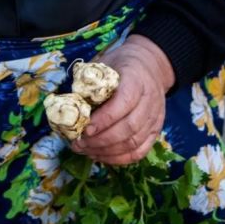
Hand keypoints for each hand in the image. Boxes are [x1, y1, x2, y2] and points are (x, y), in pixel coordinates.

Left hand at [71, 34, 174, 165]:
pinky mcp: (156, 131)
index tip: (85, 128)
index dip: (104, 119)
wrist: (150, 66)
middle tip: (78, 144)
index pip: (124, 102)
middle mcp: (150, 101)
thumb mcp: (105, 64)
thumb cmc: (121, 65)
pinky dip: (119, 158)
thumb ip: (89, 82)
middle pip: (129, 128)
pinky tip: (101, 155)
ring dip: (107, 152)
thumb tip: (67, 105)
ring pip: (134, 143)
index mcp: (137, 80)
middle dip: (101, 140)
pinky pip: (140, 152)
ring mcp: (155, 118)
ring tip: (85, 151)